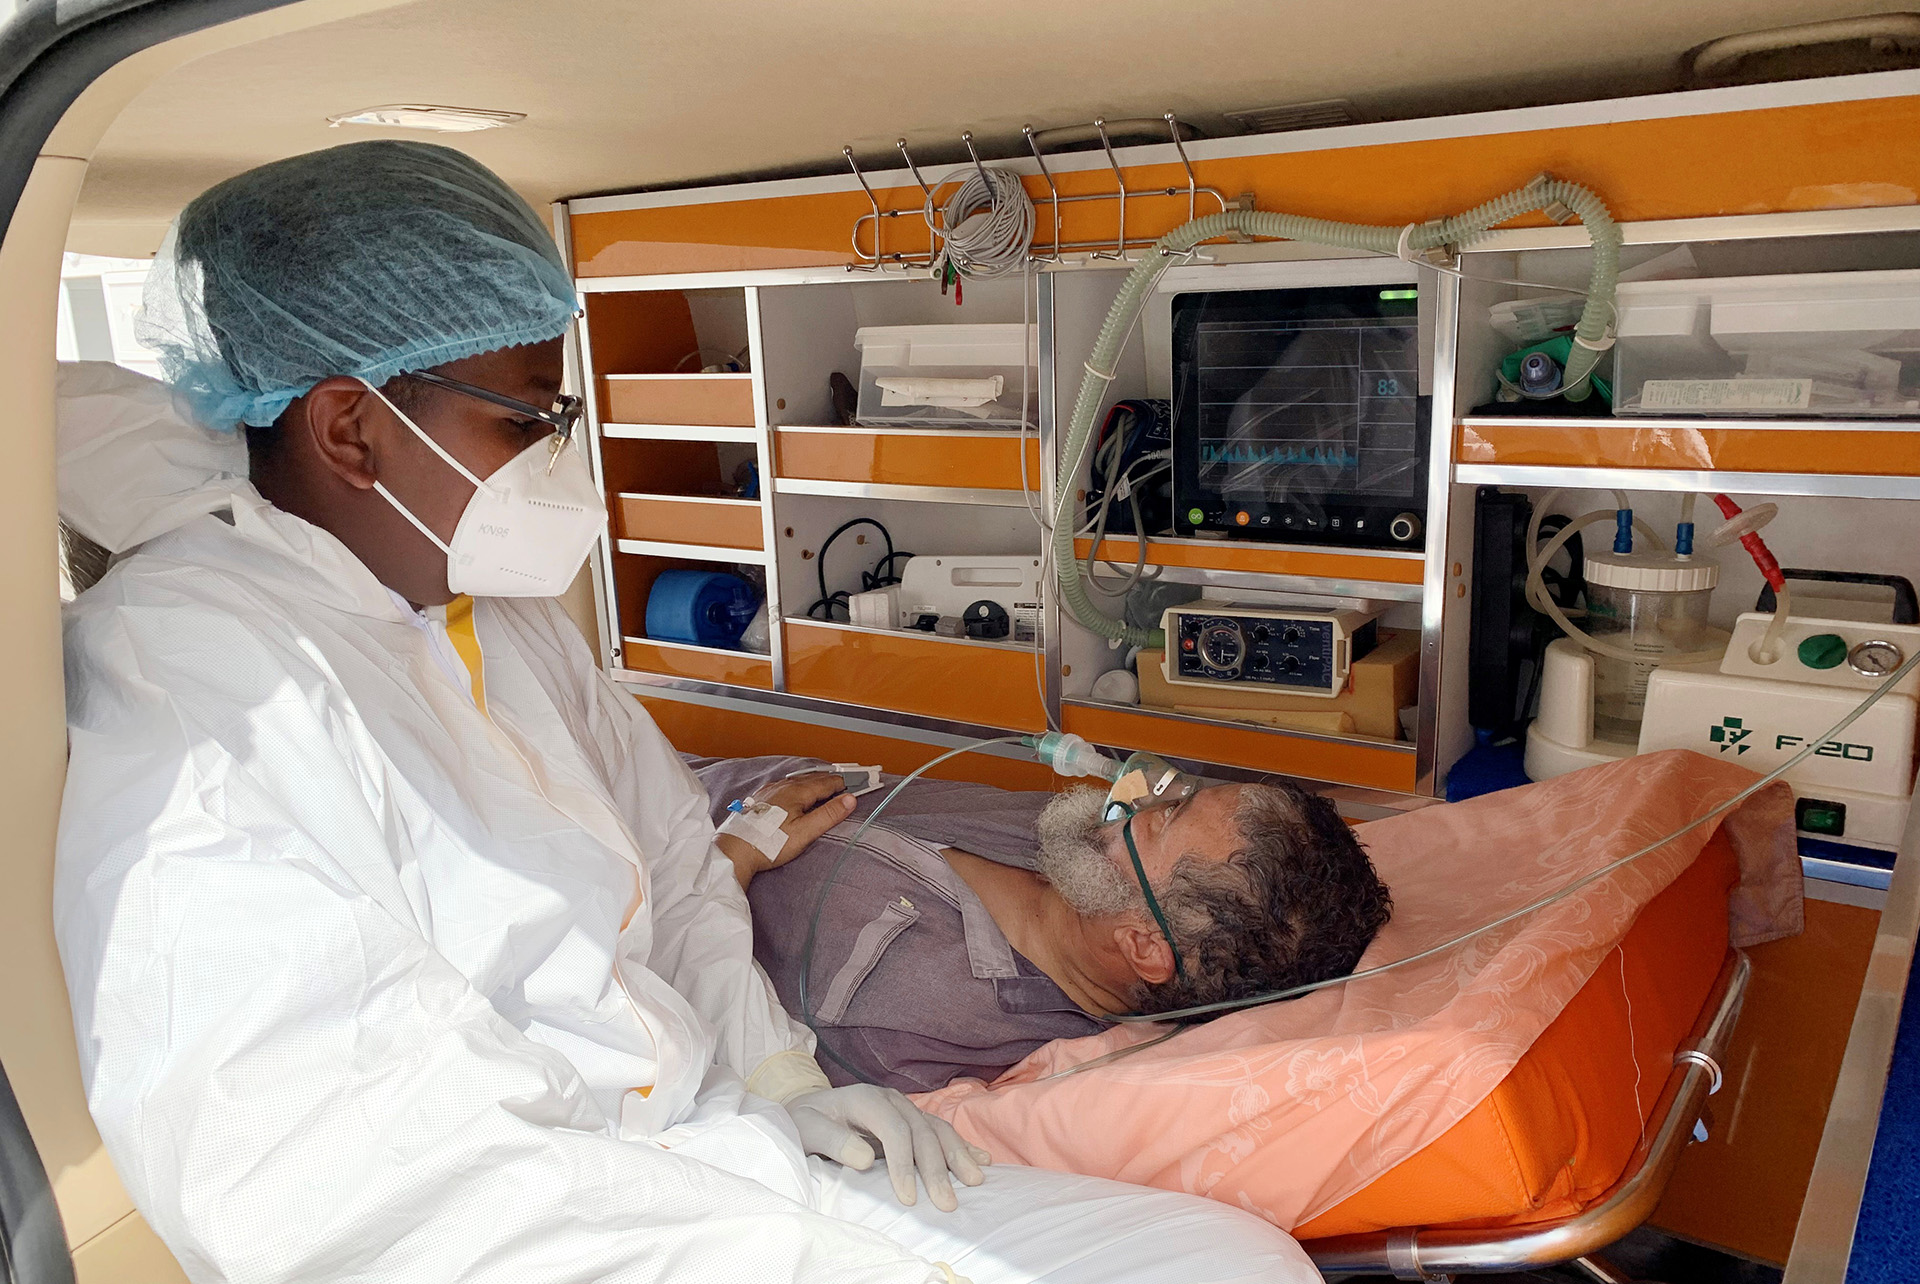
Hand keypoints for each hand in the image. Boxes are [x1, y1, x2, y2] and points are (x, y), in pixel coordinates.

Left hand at [716, 772, 855, 888]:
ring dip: (811, 782)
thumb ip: (828, 814)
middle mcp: (782, 787)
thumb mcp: (805, 832)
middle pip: (811, 779)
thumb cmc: (769, 844)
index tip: (854, 783)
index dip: (841, 783)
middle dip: (828, 780)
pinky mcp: (759, 800)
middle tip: (841, 783)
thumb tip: (849, 799)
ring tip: (821, 785)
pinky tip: (793, 792)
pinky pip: (783, 786)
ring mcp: (768, 792)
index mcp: (796, 792)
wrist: (734, 851)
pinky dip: (795, 786)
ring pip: (796, 781)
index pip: (825, 783)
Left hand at [787, 1084, 990, 1211]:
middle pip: (922, 1132)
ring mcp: (904, 1108)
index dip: (904, 1164)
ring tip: (974, 1181)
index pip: (895, 1130)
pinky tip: (981, 1160)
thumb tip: (865, 1158)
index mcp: (867, 1099)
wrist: (808, 1108)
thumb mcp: (807, 1129)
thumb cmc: (805, 1121)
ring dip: (958, 1156)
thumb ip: (833, 1141)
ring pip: (938, 1129)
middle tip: (947, 1203)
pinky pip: (941, 1130)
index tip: (908, 1199)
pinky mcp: (911, 1119)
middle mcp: (891, 1100)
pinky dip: (962, 1146)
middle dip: (937, 1169)